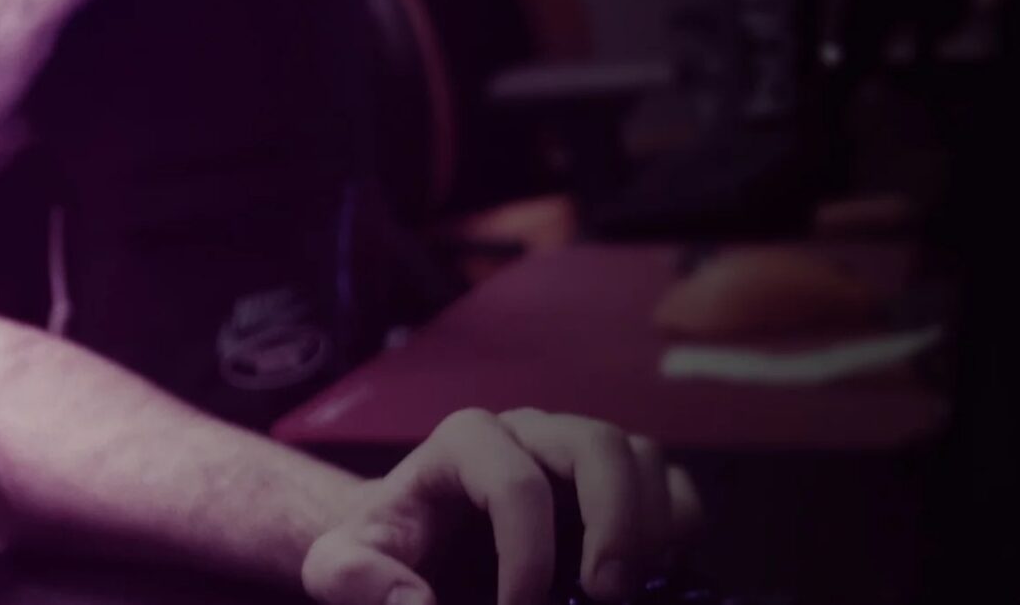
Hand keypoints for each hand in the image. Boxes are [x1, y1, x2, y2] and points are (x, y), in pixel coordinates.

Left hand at [300, 409, 701, 604]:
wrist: (408, 540)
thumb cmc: (382, 547)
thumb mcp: (341, 566)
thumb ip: (357, 581)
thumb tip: (418, 603)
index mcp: (465, 442)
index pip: (514, 482)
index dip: (527, 555)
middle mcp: (529, 433)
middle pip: (598, 444)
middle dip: (615, 520)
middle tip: (606, 595)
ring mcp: (577, 453)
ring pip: (642, 457)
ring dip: (653, 525)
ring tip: (627, 590)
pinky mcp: (616, 486)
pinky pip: (671, 487)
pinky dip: (678, 529)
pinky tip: (652, 578)